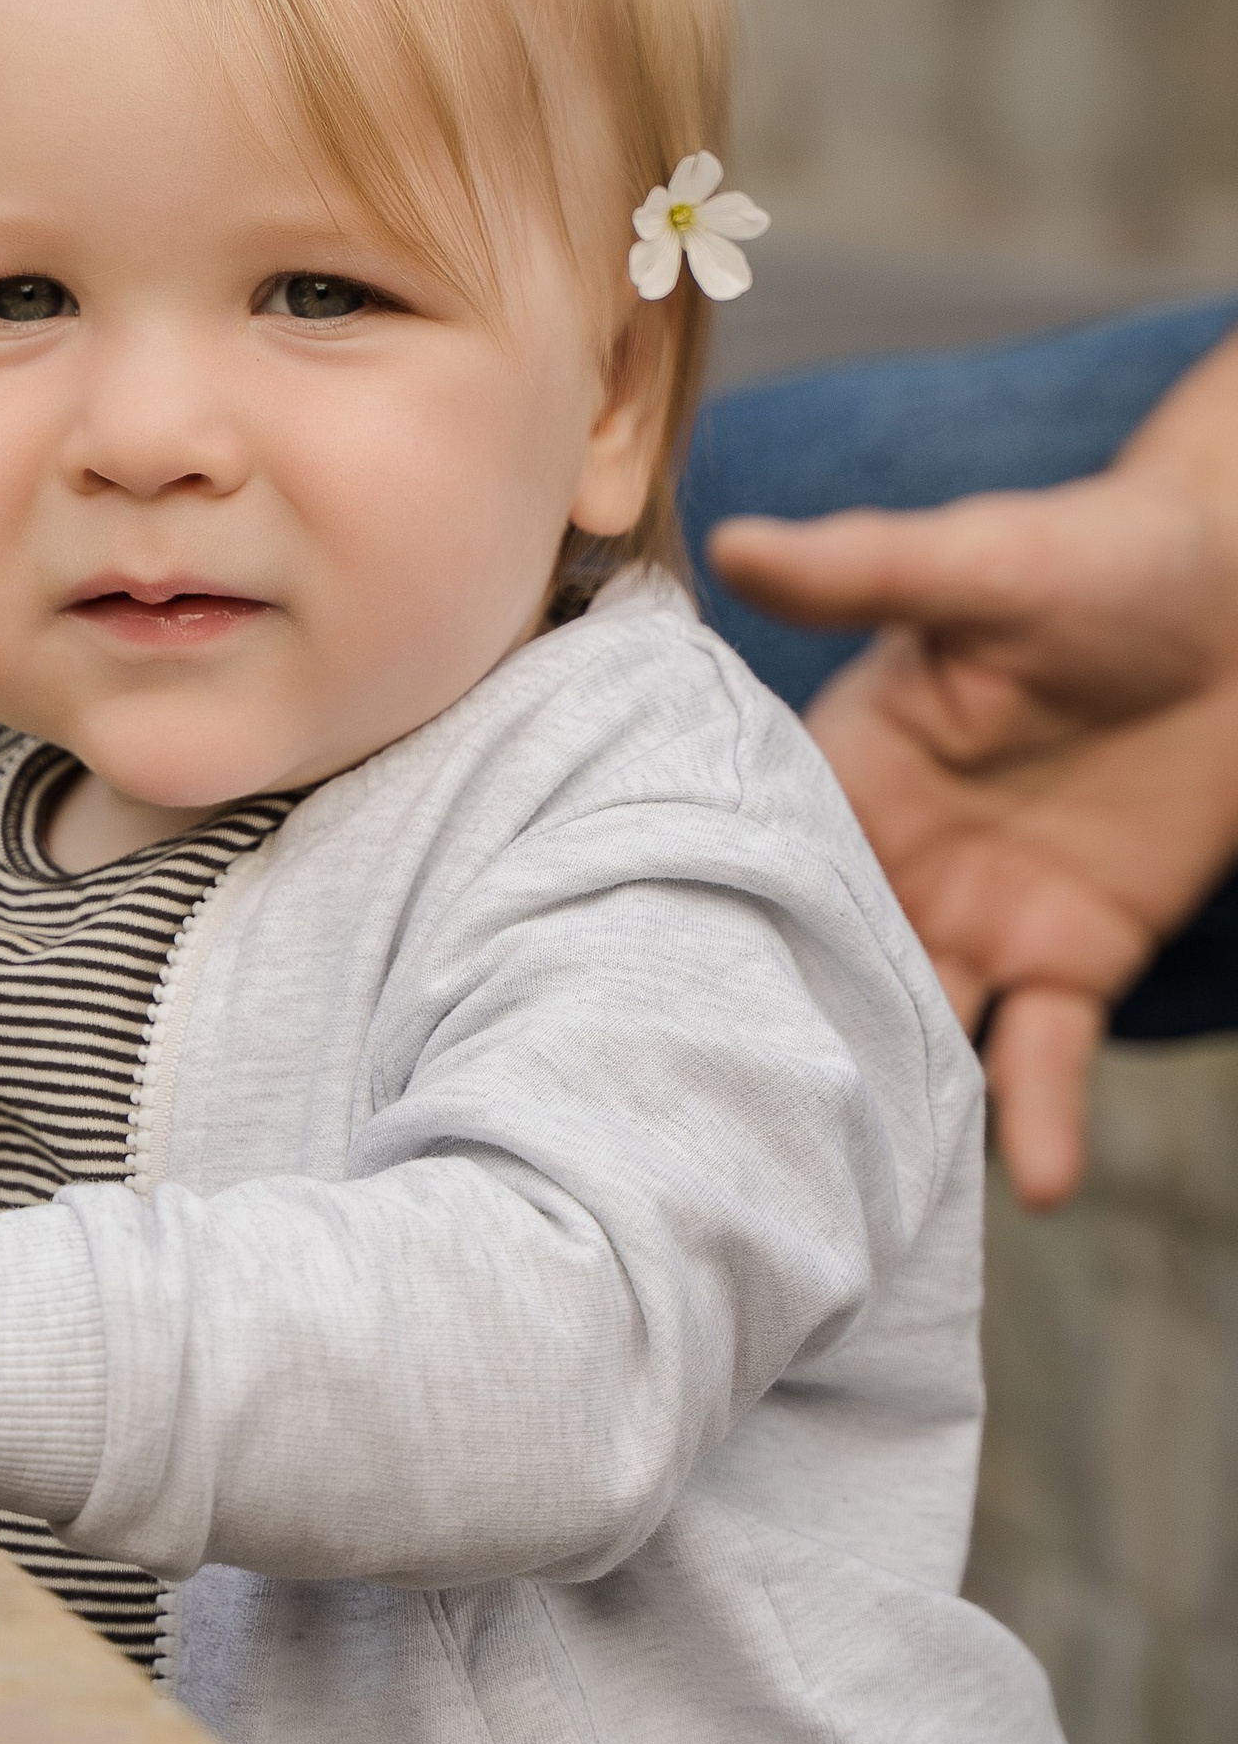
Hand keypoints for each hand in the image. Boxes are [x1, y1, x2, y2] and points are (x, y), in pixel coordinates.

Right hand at [710, 460, 1237, 1210]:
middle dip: (772, 1053)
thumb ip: (863, 570)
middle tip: (716, 1147)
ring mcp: (979, 920)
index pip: (752, 862)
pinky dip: (1038, 1123)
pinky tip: (1035, 1185)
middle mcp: (891, 862)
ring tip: (848, 1201)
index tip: (638, 1001)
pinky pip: (1044, 1056)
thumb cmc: (1105, 555)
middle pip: (813, 976)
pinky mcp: (1074, 958)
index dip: (699, 928)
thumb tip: (732, 542)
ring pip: (911, 1038)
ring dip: (887, 1114)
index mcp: (840, 771)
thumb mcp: (978, 560)